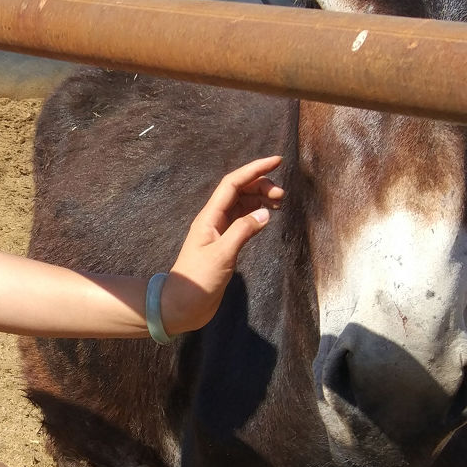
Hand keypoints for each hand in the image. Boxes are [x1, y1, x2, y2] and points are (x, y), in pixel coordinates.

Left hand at [158, 157, 283, 335]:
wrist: (184, 305)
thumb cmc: (198, 280)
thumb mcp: (222, 255)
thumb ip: (243, 232)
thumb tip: (265, 213)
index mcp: (210, 216)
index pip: (233, 183)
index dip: (254, 169)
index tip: (277, 161)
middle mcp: (214, 219)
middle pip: (239, 190)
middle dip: (261, 185)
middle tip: (282, 196)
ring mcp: (220, 231)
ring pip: (243, 204)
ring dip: (260, 199)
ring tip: (279, 203)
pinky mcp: (225, 244)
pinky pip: (244, 220)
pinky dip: (257, 214)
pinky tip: (268, 216)